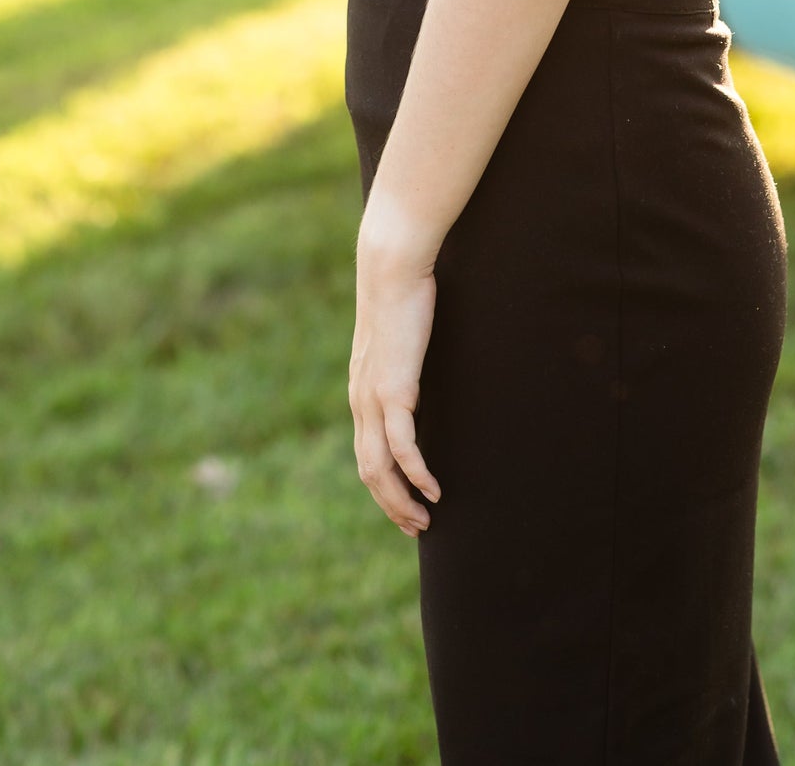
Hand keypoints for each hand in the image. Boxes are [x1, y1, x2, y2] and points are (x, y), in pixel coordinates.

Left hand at [349, 232, 441, 537]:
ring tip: (425, 519)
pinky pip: (402, 446)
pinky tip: (433, 488)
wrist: (391, 268)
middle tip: (416, 526)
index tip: (405, 505)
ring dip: (401, 499)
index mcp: (361, 391)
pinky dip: (416, 473)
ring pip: (381, 467)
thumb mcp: (399, 337)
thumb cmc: (402, 295)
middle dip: (391, 504)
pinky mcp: (393, 391)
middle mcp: (361, 401)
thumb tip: (418, 368)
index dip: (384, 485)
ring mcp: (374, 399)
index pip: (366, 453)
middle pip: (370, 471)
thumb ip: (403, 360)